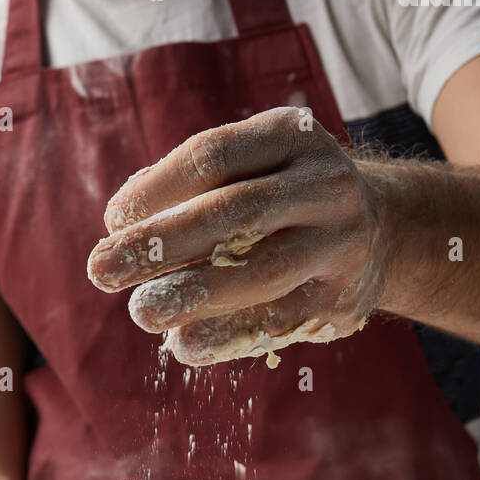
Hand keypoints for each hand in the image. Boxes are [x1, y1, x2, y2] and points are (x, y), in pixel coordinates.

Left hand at [87, 106, 381, 365]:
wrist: (380, 233)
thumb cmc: (282, 198)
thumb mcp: (250, 169)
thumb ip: (193, 188)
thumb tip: (122, 221)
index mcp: (291, 136)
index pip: (212, 157)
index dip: (155, 190)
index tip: (112, 221)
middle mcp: (325, 183)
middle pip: (233, 212)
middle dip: (160, 244)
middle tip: (100, 270)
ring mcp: (341, 242)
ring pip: (261, 269)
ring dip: (192, 294)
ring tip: (141, 312)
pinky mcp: (344, 298)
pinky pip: (277, 319)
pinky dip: (223, 333)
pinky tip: (183, 343)